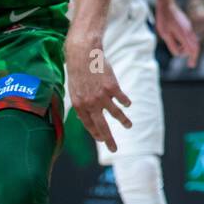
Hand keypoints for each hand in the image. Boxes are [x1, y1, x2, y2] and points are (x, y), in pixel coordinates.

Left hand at [64, 35, 131, 152]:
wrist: (84, 54)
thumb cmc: (78, 71)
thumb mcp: (74, 90)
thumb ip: (82, 104)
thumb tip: (85, 117)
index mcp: (80, 106)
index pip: (89, 125)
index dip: (96, 134)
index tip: (102, 139)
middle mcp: (90, 104)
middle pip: (102, 126)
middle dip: (109, 139)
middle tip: (115, 149)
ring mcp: (102, 96)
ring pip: (116, 114)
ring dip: (123, 121)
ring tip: (129, 126)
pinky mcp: (112, 87)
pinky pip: (122, 99)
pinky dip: (125, 102)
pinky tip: (128, 104)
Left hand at [155, 0, 199, 66]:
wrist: (167, 5)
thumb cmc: (164, 19)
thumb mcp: (165, 34)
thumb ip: (172, 45)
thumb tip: (178, 54)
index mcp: (184, 34)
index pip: (192, 49)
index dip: (192, 58)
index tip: (191, 65)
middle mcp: (189, 31)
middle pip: (195, 46)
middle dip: (193, 56)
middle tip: (190, 64)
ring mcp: (189, 28)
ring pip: (193, 42)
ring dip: (188, 49)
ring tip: (178, 50)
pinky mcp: (187, 26)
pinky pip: (190, 37)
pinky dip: (187, 43)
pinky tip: (181, 44)